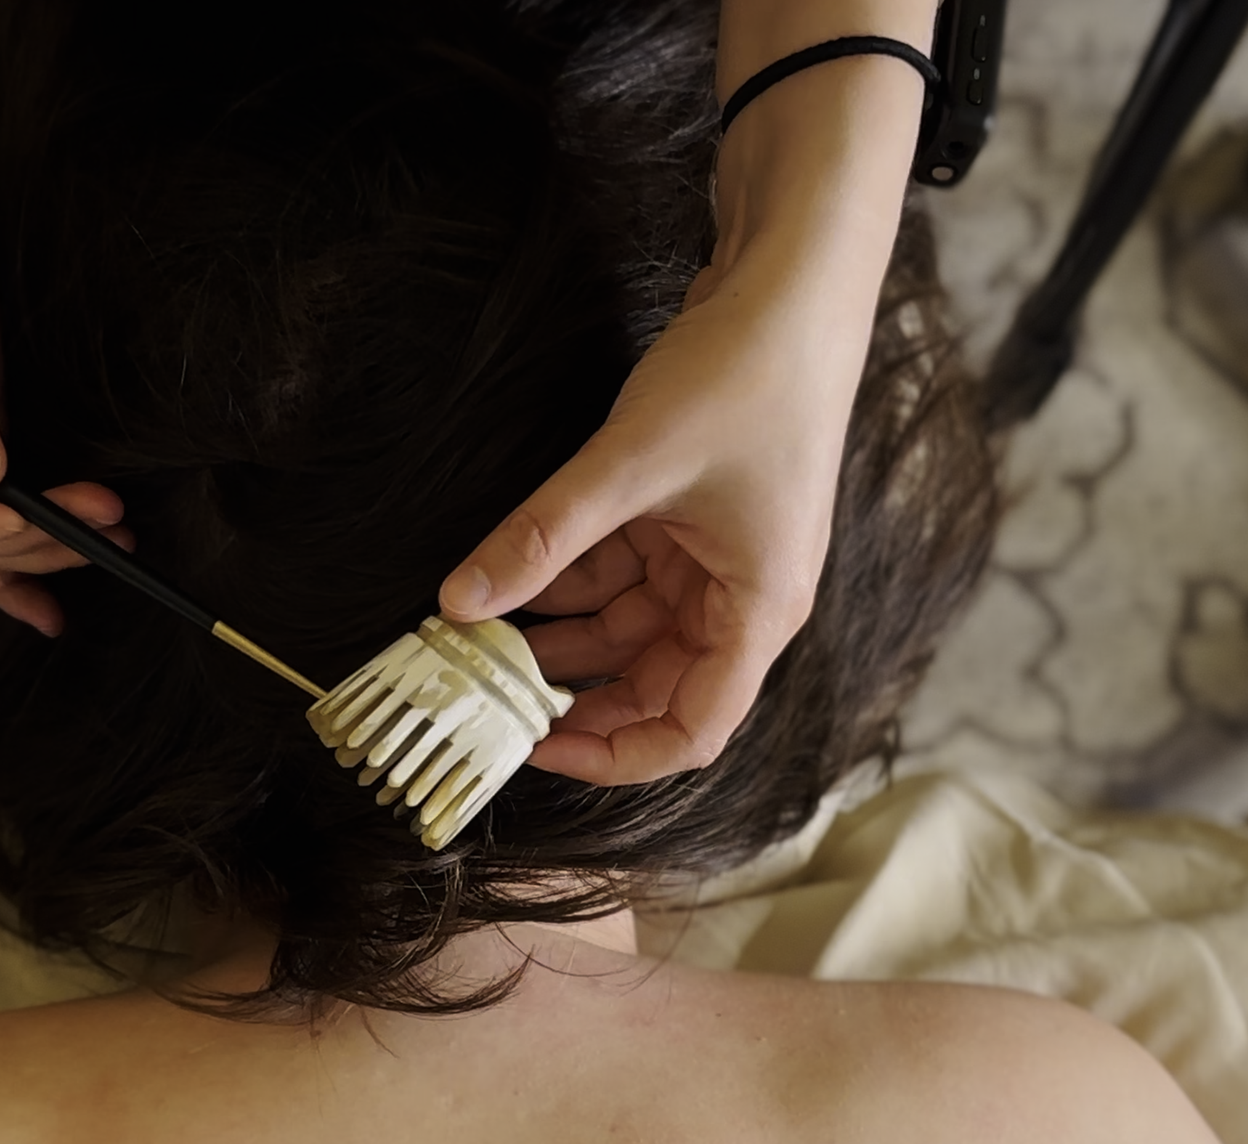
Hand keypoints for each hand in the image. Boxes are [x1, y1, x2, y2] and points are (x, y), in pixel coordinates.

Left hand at [438, 54, 926, 785]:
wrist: (790, 283)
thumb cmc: (747, 374)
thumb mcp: (628, 466)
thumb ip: (540, 539)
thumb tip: (457, 604)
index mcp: (759, 610)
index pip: (692, 730)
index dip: (614, 755)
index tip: (536, 748)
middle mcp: (743, 596)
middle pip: (655, 684)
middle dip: (574, 694)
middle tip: (489, 694)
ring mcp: (716, 556)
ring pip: (629, 628)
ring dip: (560, 634)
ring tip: (479, 636)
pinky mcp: (689, 516)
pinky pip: (622, 573)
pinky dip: (568, 580)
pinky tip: (506, 579)